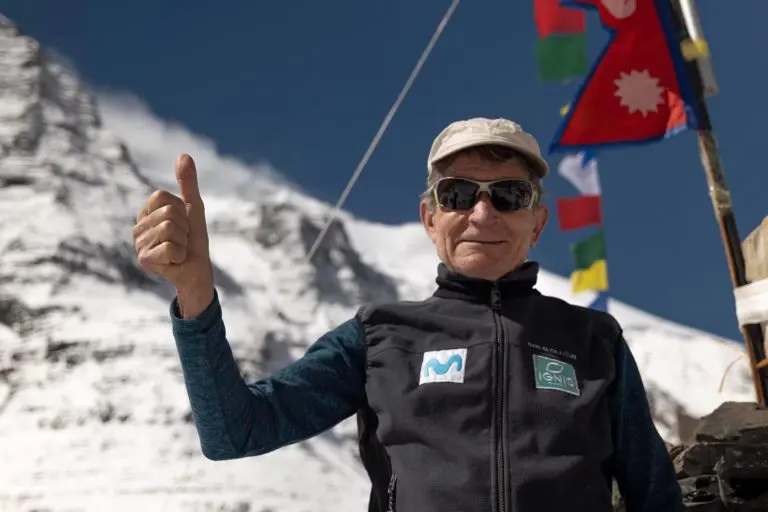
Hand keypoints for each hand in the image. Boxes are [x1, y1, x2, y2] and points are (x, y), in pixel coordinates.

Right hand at [133, 154, 213, 315]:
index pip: (161, 196)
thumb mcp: (193, 206)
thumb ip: (187, 182)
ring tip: (179, 250)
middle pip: (168, 213)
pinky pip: (170, 247)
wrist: (197, 269)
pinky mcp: (144, 261)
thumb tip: (184, 154)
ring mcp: (139, 244)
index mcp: (146, 212)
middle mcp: (138, 227)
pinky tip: (175, 261)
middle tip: (182, 240)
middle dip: (184, 227)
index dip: (180, 209)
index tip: (182, 223)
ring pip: (170, 229)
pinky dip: (180, 254)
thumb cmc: (194, 239)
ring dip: (183, 242)